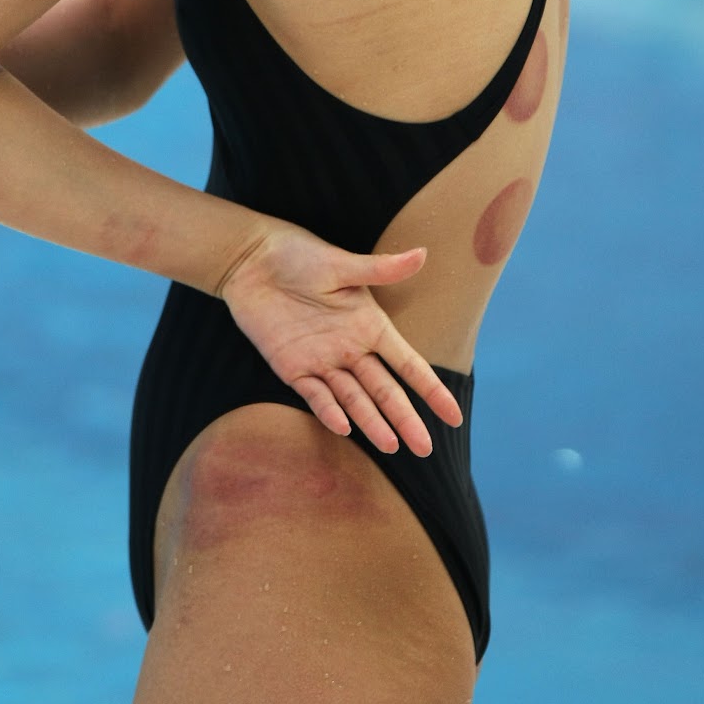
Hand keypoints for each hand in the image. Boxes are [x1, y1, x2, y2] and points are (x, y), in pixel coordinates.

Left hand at [218, 225, 462, 457]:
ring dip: (372, 423)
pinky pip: (315, 396)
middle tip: (426, 450)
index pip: (408, 364)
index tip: (453, 417)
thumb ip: (381, 269)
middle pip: (385, 391)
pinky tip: (344, 429)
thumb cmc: (298, 254)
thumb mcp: (341, 263)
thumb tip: (423, 253)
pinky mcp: (291, 368)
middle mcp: (351, 348)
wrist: (250, 260)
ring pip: (354, 400)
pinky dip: (329, 412)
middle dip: (406, 419)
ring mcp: (322, 361)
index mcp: (369, 325)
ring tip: (392, 447)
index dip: (431, 390)